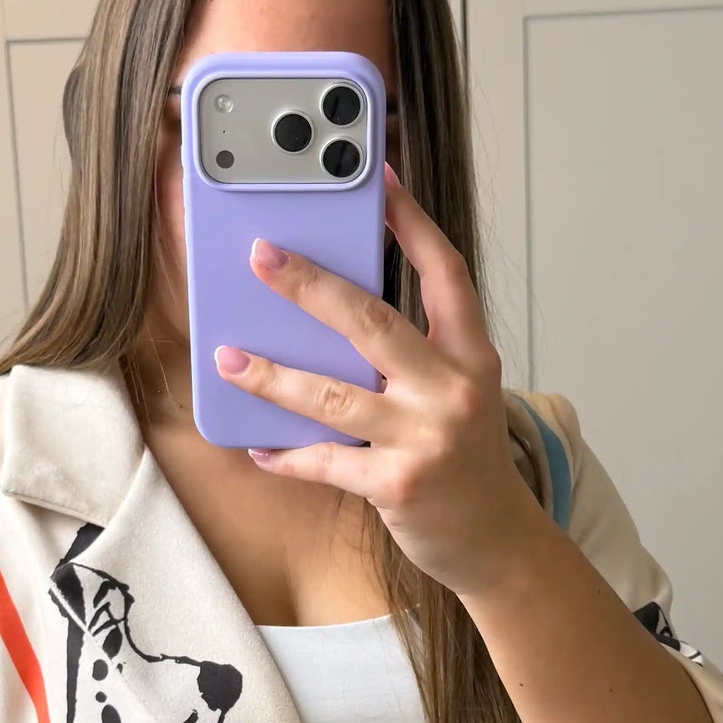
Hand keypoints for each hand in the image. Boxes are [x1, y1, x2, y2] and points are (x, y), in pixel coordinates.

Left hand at [215, 168, 544, 596]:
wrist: (495, 541)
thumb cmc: (465, 460)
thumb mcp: (457, 393)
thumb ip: (413, 355)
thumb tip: (333, 314)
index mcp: (471, 356)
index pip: (446, 274)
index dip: (413, 224)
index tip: (380, 181)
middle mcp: (454, 389)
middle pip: (373, 322)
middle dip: (310, 286)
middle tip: (262, 257)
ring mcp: (426, 438)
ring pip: (334, 395)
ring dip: (273, 376)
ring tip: (228, 359)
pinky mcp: (398, 484)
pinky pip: (326, 460)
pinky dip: (287, 455)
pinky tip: (258, 446)